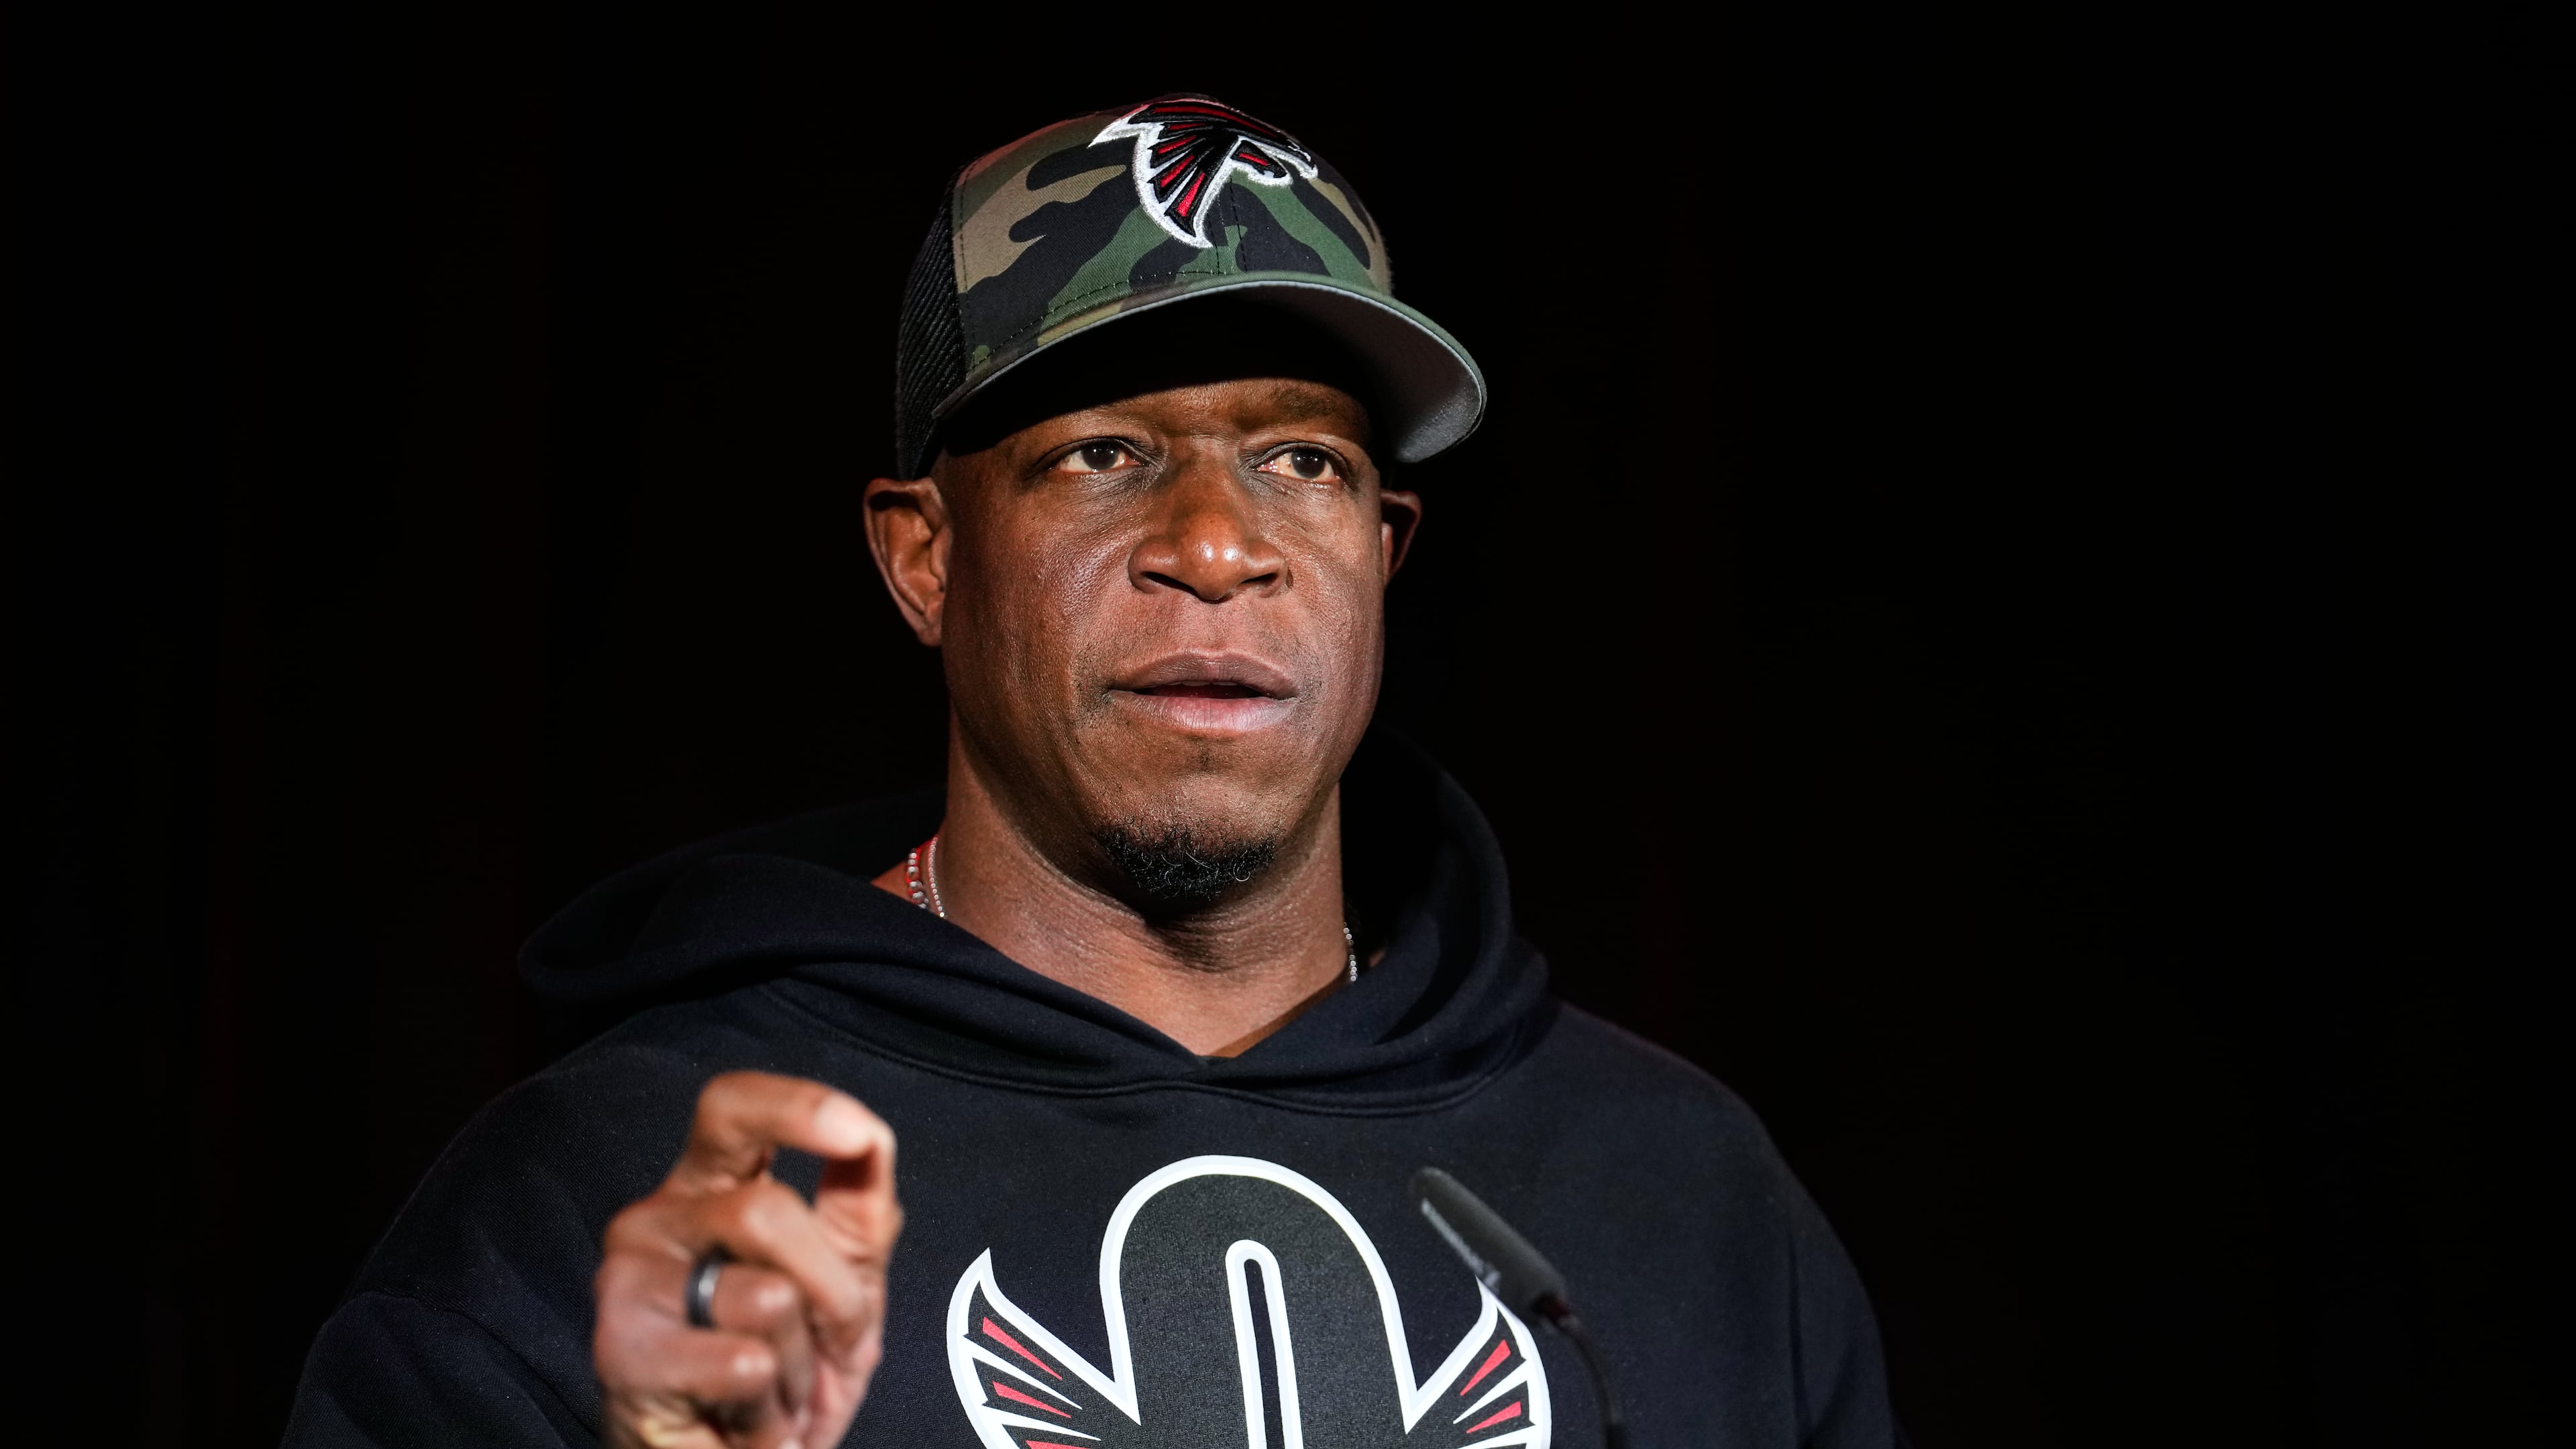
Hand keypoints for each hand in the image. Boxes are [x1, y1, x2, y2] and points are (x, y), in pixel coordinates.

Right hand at [595, 1072, 902, 1448]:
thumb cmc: (787, 1367)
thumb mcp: (846, 1282)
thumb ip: (860, 1208)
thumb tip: (871, 1138)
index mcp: (711, 1187)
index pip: (731, 1109)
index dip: (794, 1107)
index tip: (856, 1132)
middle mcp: (658, 1220)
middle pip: (768, 1211)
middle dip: (833, 1293)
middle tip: (824, 1345)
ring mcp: (629, 1281)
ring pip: (764, 1296)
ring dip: (799, 1364)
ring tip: (771, 1386)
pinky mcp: (621, 1352)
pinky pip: (741, 1362)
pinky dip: (768, 1406)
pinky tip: (739, 1420)